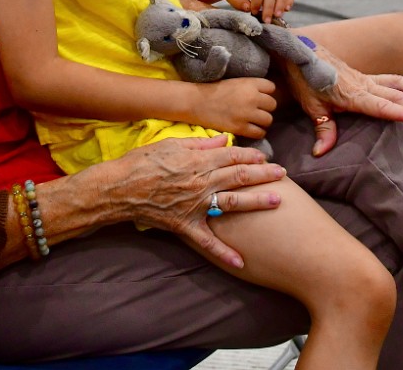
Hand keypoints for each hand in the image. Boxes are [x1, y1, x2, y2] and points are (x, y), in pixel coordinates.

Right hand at [103, 135, 285, 267]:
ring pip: (232, 202)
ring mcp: (195, 204)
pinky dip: (223, 252)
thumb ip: (199, 143)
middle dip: (263, 174)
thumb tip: (222, 140)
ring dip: (256, 201)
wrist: (119, 188)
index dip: (251, 156)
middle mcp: (202, 182)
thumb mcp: (171, 144)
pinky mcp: (186, 224)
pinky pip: (208, 240)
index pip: (232, 156)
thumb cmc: (142, 162)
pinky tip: (240, 262)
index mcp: (198, 161)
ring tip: (277, 201)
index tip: (265, 157)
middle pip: (239, 176)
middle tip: (283, 174)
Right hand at [189, 77, 275, 139]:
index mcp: (249, 83)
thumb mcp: (235, 82)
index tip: (259, 96)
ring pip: (268, 120)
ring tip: (254, 120)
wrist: (196, 102)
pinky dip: (257, 132)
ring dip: (262, 121)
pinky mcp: (240, 128)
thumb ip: (251, 87)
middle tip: (256, 110)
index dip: (266, 92)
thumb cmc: (214, 90)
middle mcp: (251, 97)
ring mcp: (247, 114)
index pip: (272, 87)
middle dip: (265, 107)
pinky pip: (259, 132)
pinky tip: (250, 129)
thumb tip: (266, 94)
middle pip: (272, 104)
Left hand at [280, 49, 402, 155]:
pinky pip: (390, 79)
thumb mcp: (310, 105)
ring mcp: (364, 78)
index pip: (381, 105)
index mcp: (352, 93)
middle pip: (396, 96)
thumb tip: (321, 153)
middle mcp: (363, 84)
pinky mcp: (363, 75)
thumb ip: (322, 129)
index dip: (401, 112)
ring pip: (397, 82)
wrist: (296, 50)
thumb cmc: (303, 77)